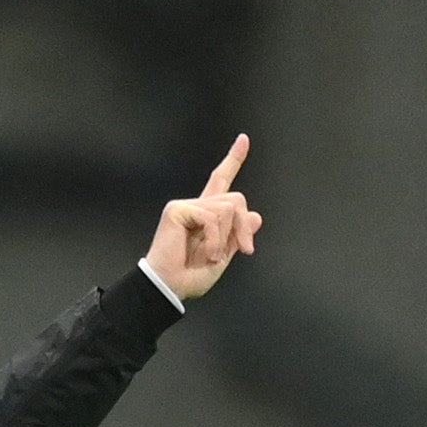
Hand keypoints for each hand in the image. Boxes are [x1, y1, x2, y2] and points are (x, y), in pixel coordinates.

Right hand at [145, 134, 261, 300]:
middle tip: (245, 250)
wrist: (170, 287)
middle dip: (243, 227)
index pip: (221, 181)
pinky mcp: (178, 210)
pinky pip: (212, 217)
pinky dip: (215, 239)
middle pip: (237, 200)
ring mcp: (186, 206)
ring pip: (228, 208)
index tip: (244, 139)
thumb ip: (237, 235)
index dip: (233, 160)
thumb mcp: (224, 256)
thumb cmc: (190, 276)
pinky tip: (207, 253)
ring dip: (226, 238)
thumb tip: (256, 216)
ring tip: (211, 256)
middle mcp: (197, 206)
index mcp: (207, 215)